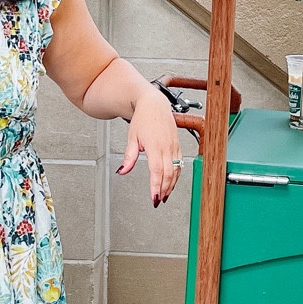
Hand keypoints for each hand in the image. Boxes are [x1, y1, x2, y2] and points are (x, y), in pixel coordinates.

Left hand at [118, 87, 183, 206]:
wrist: (154, 104)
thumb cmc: (143, 118)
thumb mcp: (131, 138)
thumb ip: (129, 157)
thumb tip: (123, 171)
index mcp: (155, 145)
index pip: (157, 171)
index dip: (156, 186)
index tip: (154, 197)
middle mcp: (167, 147)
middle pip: (168, 173)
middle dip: (164, 189)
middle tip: (158, 200)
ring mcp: (174, 146)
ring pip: (176, 170)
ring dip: (171, 185)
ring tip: (164, 195)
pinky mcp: (178, 145)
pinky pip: (180, 164)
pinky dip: (176, 175)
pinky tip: (172, 182)